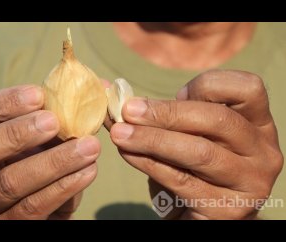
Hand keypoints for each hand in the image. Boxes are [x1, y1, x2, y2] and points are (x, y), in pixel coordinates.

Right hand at [0, 85, 98, 218]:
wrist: (35, 203)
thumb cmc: (33, 158)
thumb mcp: (34, 135)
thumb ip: (52, 113)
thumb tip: (97, 87)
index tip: (38, 95)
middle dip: (16, 134)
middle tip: (55, 122)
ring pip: (9, 184)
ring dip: (54, 162)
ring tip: (89, 147)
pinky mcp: (3, 228)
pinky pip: (32, 209)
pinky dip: (63, 188)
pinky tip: (88, 171)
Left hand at [110, 70, 283, 218]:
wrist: (204, 212)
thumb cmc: (194, 164)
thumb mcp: (188, 133)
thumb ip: (163, 112)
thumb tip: (113, 93)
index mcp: (258, 124)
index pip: (247, 88)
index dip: (207, 85)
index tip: (176, 93)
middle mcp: (262, 152)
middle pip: (217, 119)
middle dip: (166, 113)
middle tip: (129, 111)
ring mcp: (249, 182)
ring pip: (199, 152)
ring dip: (152, 139)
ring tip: (120, 133)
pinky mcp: (226, 209)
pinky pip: (181, 181)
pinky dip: (149, 163)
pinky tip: (128, 153)